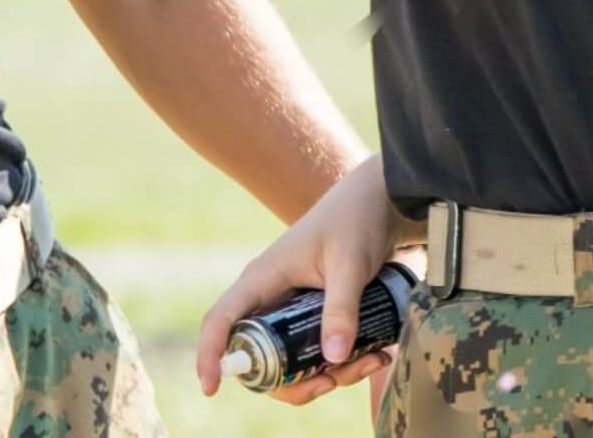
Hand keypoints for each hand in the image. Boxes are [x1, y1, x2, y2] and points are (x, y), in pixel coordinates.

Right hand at [195, 153, 416, 405]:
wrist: (381, 204)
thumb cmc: (355, 221)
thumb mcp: (349, 264)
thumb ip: (341, 308)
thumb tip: (332, 358)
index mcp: (262, 279)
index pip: (222, 320)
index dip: (211, 353)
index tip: (211, 387)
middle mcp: (270, 298)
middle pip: (262, 358)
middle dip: (296, 381)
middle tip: (333, 381)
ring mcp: (293, 310)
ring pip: (295, 364)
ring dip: (330, 375)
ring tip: (374, 359)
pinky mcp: (317, 317)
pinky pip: (320, 355)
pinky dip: (346, 364)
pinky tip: (378, 353)